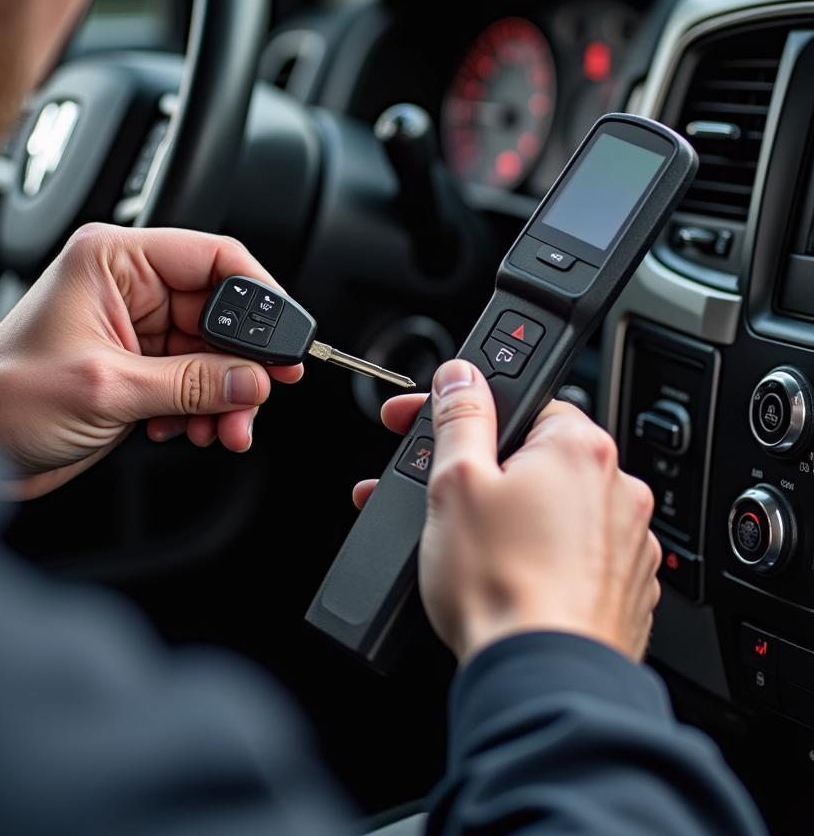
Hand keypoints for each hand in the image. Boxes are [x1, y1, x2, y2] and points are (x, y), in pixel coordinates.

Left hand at [0, 225, 302, 497]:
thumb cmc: (4, 398)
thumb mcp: (106, 387)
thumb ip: (190, 382)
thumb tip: (253, 379)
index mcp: (114, 261)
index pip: (212, 257)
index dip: (259, 295)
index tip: (285, 338)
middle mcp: (128, 287)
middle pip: (219, 312)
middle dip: (242, 362)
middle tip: (260, 395)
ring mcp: (134, 329)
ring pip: (211, 353)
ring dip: (225, 394)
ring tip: (225, 429)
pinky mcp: (136, 367)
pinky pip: (192, 380)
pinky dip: (202, 407)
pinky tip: (192, 429)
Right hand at [353, 360, 660, 665]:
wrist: (541, 679)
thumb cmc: (502, 585)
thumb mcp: (456, 482)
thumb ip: (460, 418)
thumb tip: (462, 376)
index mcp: (579, 449)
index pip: (523, 402)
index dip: (466, 411)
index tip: (430, 426)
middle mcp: (616, 489)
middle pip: (533, 458)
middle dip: (478, 472)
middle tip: (434, 493)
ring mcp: (627, 544)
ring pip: (550, 509)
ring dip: (505, 515)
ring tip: (460, 544)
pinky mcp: (624, 590)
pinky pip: (572, 554)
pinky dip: (538, 556)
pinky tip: (502, 576)